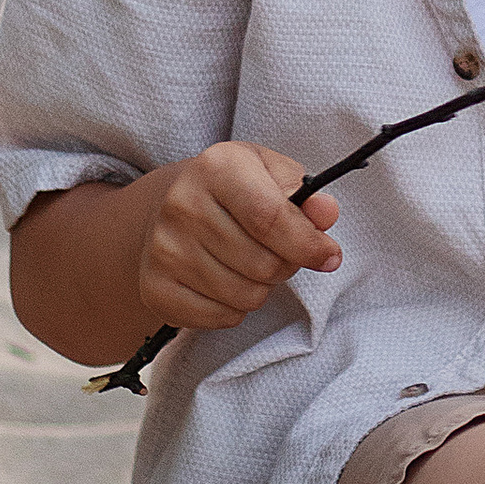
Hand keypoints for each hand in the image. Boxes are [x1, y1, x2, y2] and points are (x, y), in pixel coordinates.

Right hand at [135, 141, 343, 334]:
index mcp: (216, 166)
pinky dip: (234, 308)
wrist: (173, 209)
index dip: (307, 244)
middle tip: (277, 252)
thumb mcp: (272, 175)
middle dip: (285, 265)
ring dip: (261, 287)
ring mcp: (163, 248)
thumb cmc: (235, 192)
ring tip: (250, 264)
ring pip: (245, 296)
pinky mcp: (155, 287)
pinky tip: (225, 282)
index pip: (270, 217)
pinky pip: (221, 317)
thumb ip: (304, 195)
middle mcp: (182, 204)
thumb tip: (326, 213)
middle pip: (262, 262)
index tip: (329, 256)